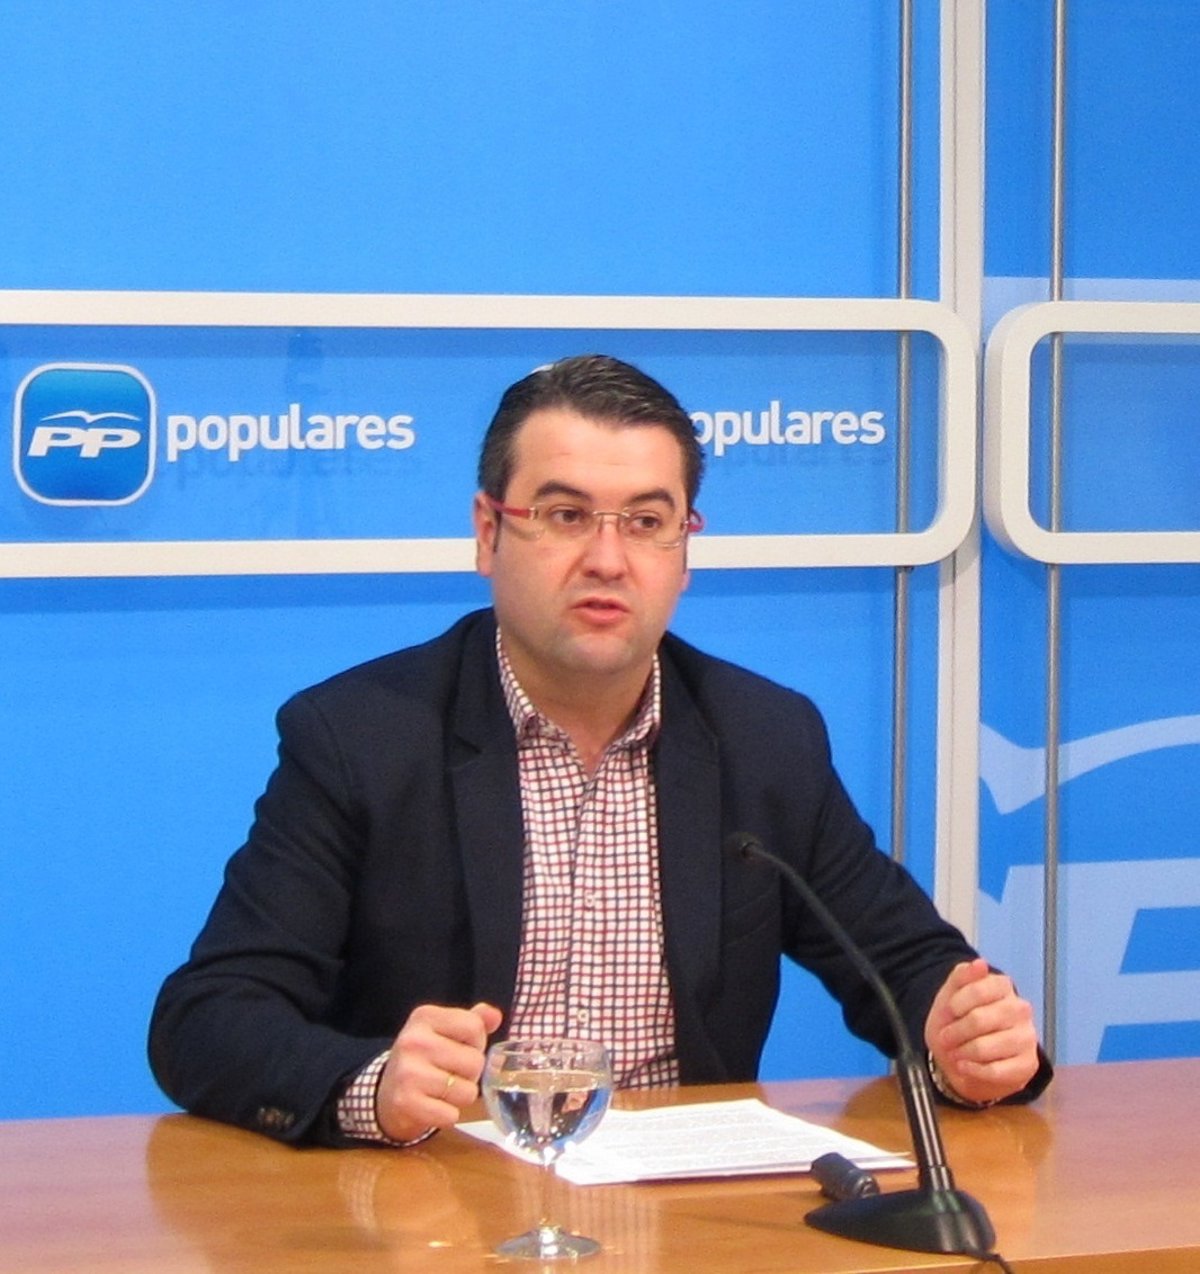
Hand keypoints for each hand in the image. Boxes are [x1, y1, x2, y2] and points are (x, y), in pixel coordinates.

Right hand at [376, 1001, 503, 1142]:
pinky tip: (433, 1106)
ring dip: (460, 1096)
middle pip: (475, 1061)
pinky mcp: (406, 1102)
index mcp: (425, 1016)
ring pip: (467, 1091)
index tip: (460, 1049)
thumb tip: (495, 1016)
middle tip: (450, 1073)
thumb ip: (473, 1020)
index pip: (474, 1026)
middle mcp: (413, 1040)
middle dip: (470, 1073)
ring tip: (441, 1090)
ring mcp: (408, 1072)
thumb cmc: (424, 1059)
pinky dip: (447, 1115)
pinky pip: (451, 1115)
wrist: (386, 1093)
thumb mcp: (444, 1031)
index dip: (476, 1043)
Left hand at [924, 958, 1039, 1105]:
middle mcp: (1021, 1009)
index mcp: (1003, 986)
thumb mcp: (951, 995)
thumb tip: (980, 964)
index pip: (978, 989)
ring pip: (986, 1047)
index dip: (956, 1004)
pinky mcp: (1027, 1065)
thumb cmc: (958, 1020)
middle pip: (979, 1019)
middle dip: (955, 1031)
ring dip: (962, 1052)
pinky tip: (964, 1066)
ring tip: (955, 1053)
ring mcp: (1027, 1038)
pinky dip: (973, 1070)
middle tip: (945, 1038)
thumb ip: (962, 977)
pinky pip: (996, 1071)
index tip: (948, 1013)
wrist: (965, 1056)